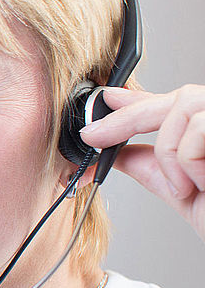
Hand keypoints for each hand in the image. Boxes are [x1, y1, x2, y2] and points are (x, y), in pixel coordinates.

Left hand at [80, 85, 204, 241]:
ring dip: (170, 153)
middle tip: (93, 136)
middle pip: (178, 97)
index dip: (137, 99)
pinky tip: (202, 183)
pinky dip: (187, 161)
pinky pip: (197, 131)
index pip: (176, 102)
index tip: (105, 99)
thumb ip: (151, 164)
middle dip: (127, 117)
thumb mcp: (181, 189)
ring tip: (185, 187)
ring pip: (185, 110)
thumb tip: (112, 148)